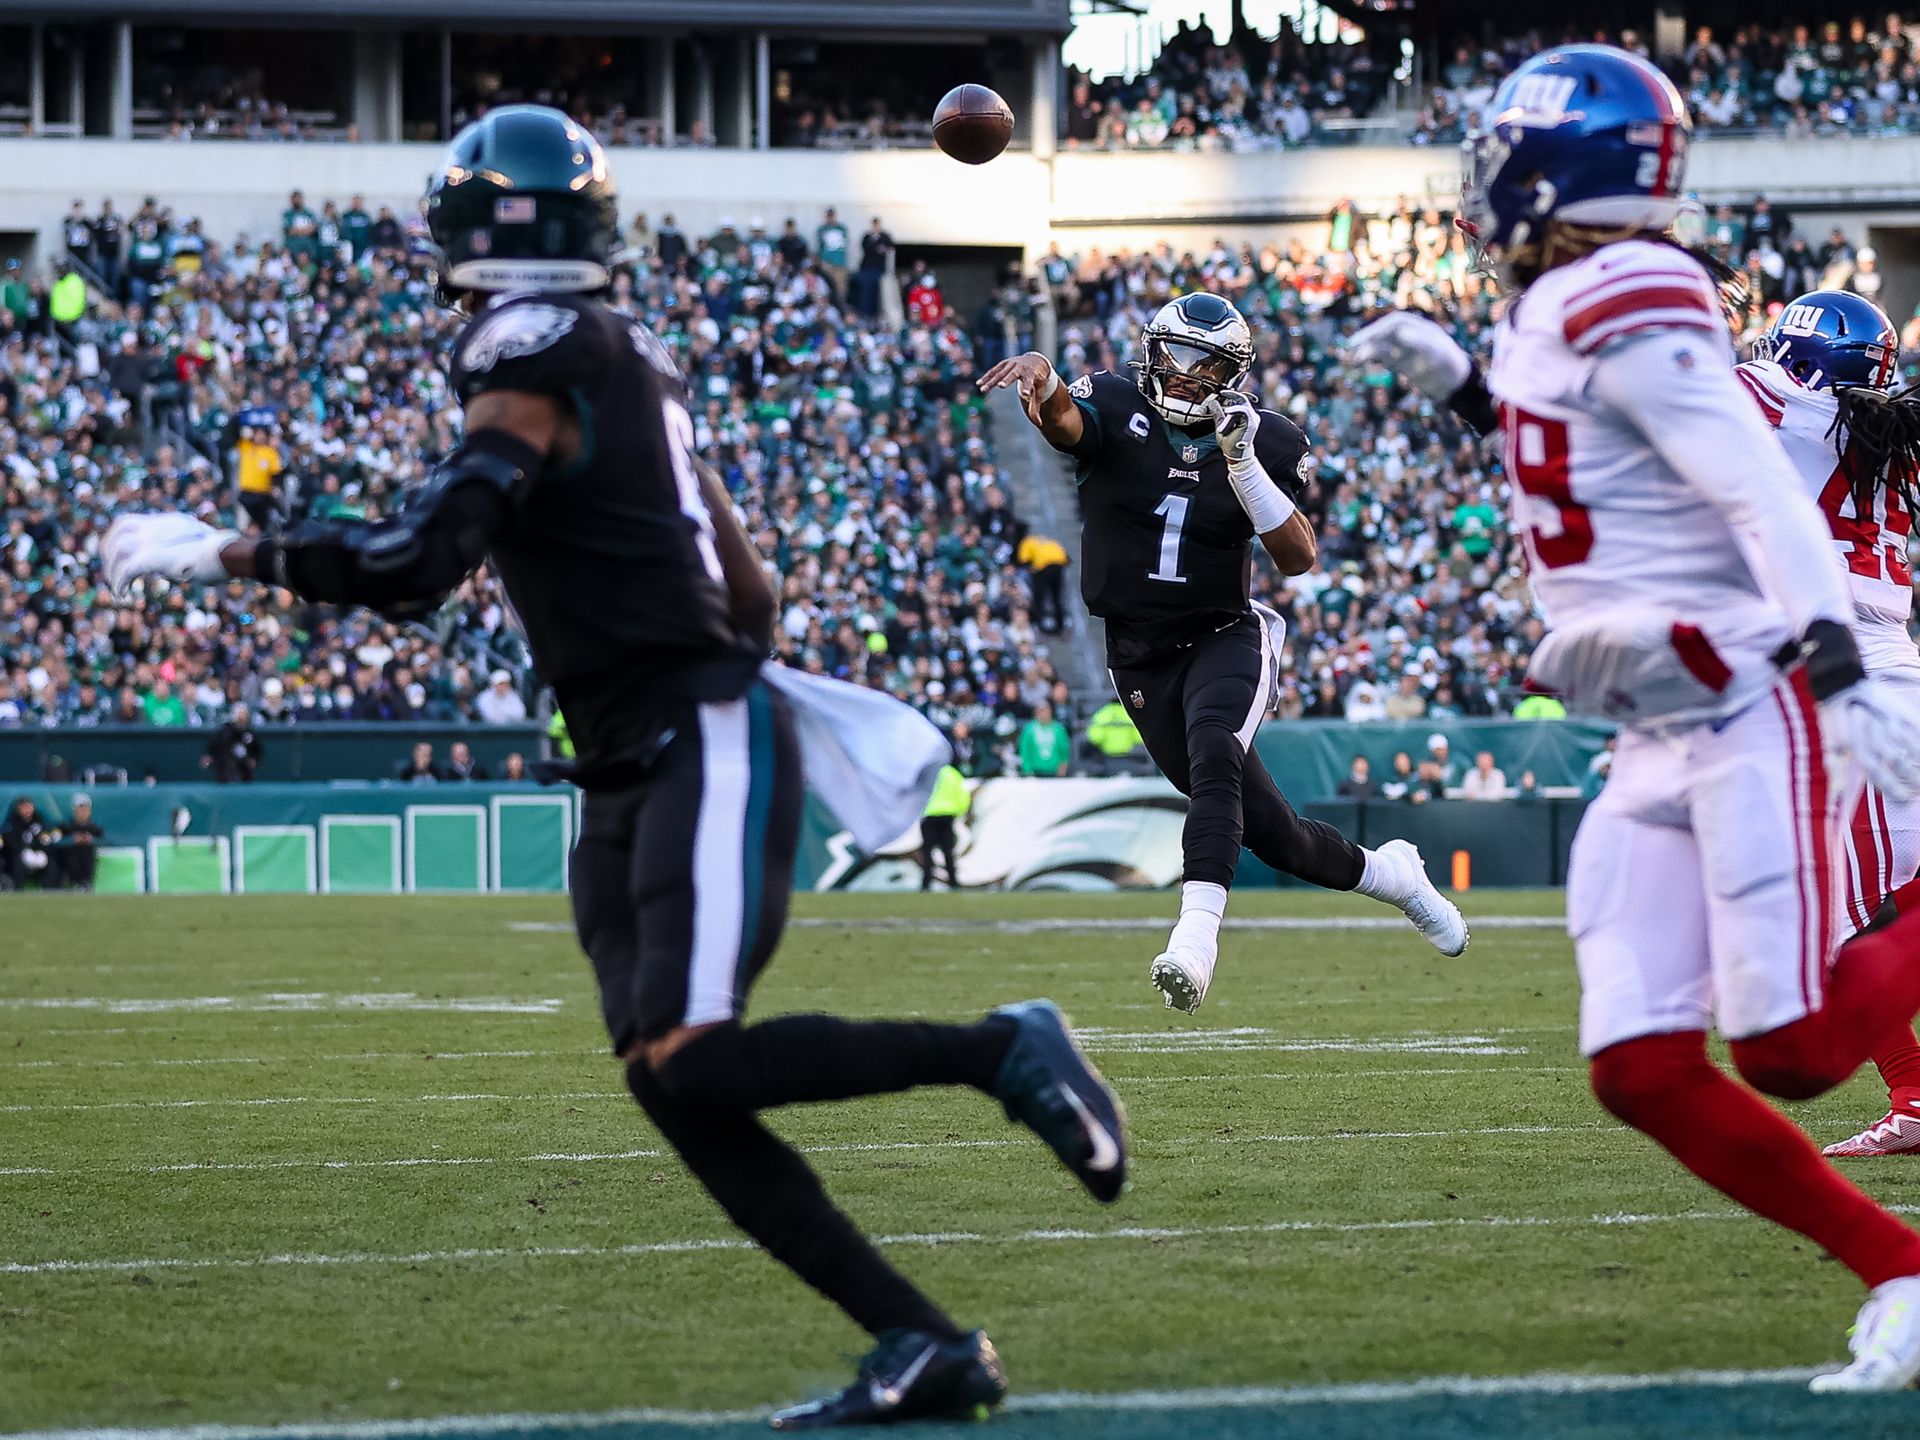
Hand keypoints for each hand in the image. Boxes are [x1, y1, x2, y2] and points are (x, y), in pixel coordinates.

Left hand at [102, 513, 241, 597]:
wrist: (226, 553)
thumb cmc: (222, 552)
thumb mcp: (202, 542)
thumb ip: (188, 542)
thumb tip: (194, 548)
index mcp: (164, 522)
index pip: (127, 522)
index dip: (116, 537)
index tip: (115, 556)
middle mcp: (154, 527)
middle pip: (117, 531)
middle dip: (108, 552)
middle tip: (111, 573)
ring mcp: (152, 540)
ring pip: (117, 550)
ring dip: (112, 570)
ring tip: (117, 586)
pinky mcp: (152, 557)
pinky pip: (126, 570)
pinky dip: (120, 582)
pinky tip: (122, 594)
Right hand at [976, 352, 1057, 424]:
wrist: (1034, 361)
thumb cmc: (1036, 380)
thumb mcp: (1038, 392)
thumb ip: (1035, 407)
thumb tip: (1040, 424)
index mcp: (1031, 374)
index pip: (1029, 381)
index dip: (1027, 387)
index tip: (1025, 393)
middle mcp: (1021, 367)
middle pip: (1013, 374)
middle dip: (1007, 380)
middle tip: (1001, 386)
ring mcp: (1011, 364)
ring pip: (1000, 373)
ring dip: (990, 381)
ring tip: (982, 390)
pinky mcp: (1004, 364)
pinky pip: (994, 371)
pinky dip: (986, 377)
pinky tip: (978, 383)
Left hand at [1204, 391, 1259, 467]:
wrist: (1235, 454)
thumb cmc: (1229, 442)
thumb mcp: (1220, 424)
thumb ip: (1218, 413)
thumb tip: (1212, 402)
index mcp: (1246, 415)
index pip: (1241, 399)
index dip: (1232, 394)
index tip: (1222, 392)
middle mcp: (1252, 415)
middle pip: (1242, 398)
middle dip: (1232, 395)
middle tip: (1222, 393)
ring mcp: (1253, 419)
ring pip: (1241, 405)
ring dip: (1229, 415)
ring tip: (1223, 428)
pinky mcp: (1252, 422)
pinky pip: (1243, 411)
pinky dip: (1234, 411)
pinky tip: (1228, 412)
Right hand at [1343, 311, 1472, 399]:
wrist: (1457, 385)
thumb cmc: (1449, 367)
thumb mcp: (1436, 354)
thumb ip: (1418, 342)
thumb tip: (1400, 333)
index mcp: (1419, 327)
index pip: (1393, 324)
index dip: (1377, 330)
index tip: (1364, 340)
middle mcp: (1410, 335)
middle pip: (1383, 333)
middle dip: (1367, 339)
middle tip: (1350, 348)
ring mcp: (1405, 349)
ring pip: (1380, 345)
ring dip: (1365, 350)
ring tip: (1350, 359)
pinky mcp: (1402, 362)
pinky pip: (1382, 357)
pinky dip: (1371, 358)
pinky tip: (1359, 363)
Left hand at [1823, 678, 1919, 802]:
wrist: (1844, 687)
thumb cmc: (1838, 721)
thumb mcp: (1832, 742)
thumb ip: (1838, 765)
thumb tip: (1839, 794)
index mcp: (1856, 742)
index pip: (1875, 770)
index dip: (1890, 786)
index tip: (1904, 799)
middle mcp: (1875, 732)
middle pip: (1896, 759)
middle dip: (1912, 778)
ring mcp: (1892, 721)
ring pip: (1912, 746)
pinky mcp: (1904, 712)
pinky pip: (1918, 732)